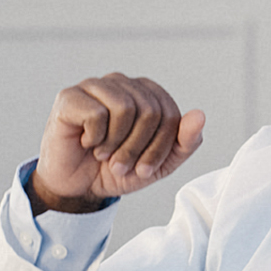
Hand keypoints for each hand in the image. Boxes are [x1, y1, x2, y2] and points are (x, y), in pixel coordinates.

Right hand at [30, 74, 204, 213]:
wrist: (77, 187)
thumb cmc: (116, 169)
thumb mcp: (159, 164)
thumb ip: (184, 142)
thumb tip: (200, 115)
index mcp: (146, 93)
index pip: (170, 114)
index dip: (161, 148)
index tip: (144, 168)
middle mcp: (122, 83)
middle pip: (150, 110)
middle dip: (138, 149)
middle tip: (121, 165)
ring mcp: (95, 86)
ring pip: (125, 108)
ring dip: (116, 144)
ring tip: (105, 154)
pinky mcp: (70, 97)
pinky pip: (96, 113)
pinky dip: (95, 138)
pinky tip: (87, 142)